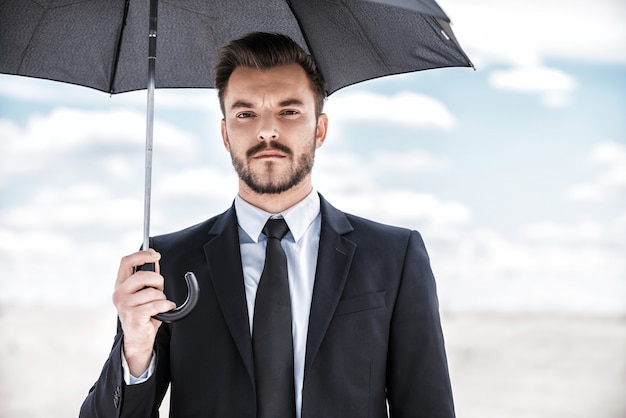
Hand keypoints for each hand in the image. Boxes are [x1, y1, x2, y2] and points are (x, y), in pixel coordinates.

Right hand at [112, 249, 175, 376]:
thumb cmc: (143, 314)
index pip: (126, 262)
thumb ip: (148, 278)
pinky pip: (156, 304)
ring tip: (159, 305)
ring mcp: (124, 305)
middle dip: (157, 281)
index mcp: (121, 284)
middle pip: (142, 276)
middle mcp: (119, 293)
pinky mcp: (133, 315)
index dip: (142, 255)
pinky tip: (166, 309)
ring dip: (162, 298)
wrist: (138, 339)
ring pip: (152, 292)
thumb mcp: (144, 293)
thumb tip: (155, 260)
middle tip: (160, 289)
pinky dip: (166, 306)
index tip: (156, 255)